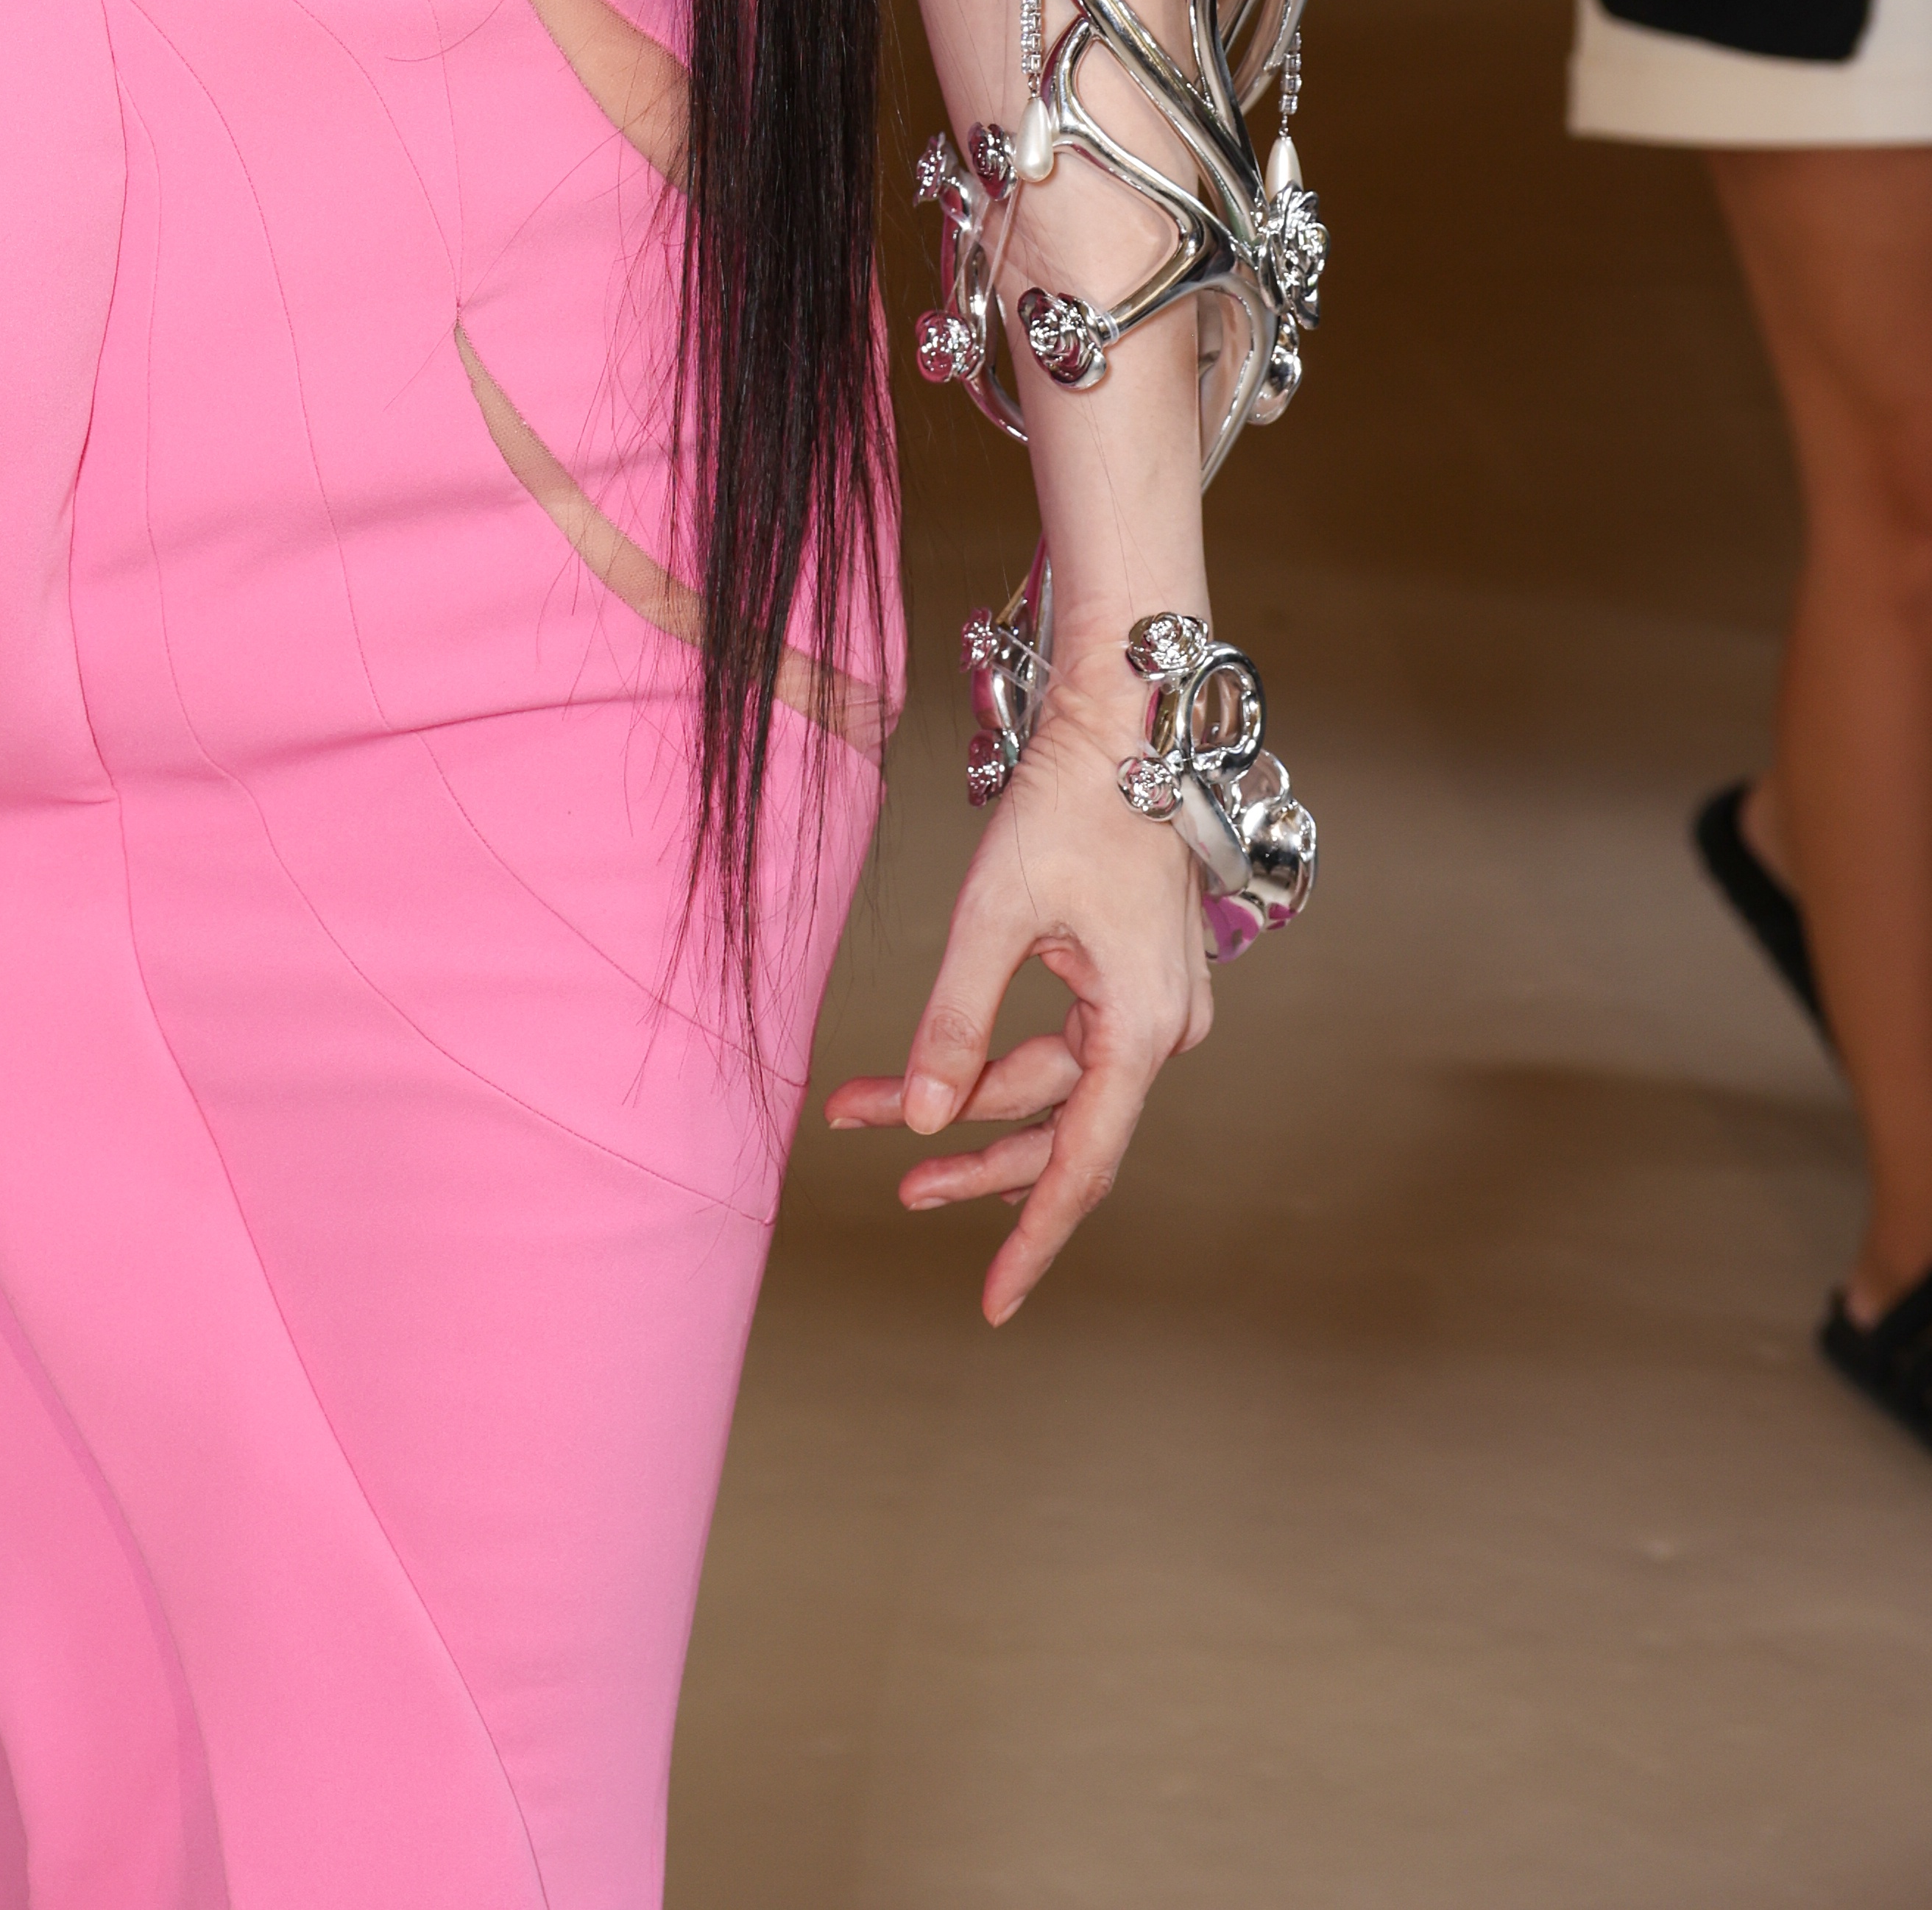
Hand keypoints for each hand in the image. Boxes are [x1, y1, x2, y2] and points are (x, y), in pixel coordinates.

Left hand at [822, 691, 1210, 1320]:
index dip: (1031, 1238)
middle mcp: (1161, 1030)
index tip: (993, 1305)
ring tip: (863, 1107)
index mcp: (1141, 1029)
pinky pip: (1061, 1045)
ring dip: (963, 1095)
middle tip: (885, 1175)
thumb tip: (927, 1122)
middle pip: (1056, 1128)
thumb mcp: (995, 913)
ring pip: (1049, 1085)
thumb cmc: (1067, 804)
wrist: (1128, 720)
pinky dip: (994, 1055)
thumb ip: (956, 1020)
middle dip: (966, 1155)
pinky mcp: (1133, 977)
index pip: (1080, 1164)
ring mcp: (1152, 1005)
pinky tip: (934, 1067)